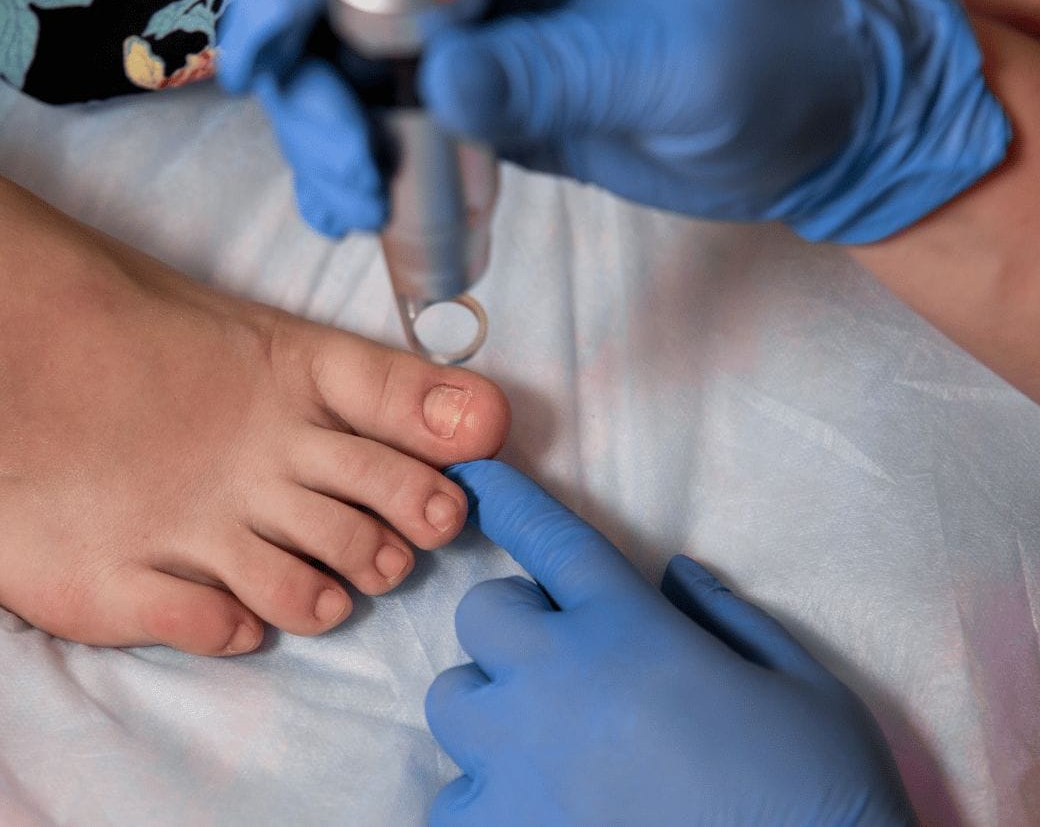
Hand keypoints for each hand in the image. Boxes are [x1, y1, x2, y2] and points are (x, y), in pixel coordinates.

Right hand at [218, 0, 1008, 242]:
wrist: (811, 128)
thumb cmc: (770, 60)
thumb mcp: (671, 65)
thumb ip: (554, 71)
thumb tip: (438, 85)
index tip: (275, 50)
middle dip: (307, 83)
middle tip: (346, 171)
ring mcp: (472, 36)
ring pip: (347, 68)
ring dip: (326, 138)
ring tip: (354, 207)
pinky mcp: (479, 105)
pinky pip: (392, 128)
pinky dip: (363, 169)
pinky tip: (366, 210)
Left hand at [428, 460, 913, 824]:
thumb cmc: (822, 794)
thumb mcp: (802, 687)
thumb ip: (729, 618)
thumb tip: (673, 574)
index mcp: (632, 632)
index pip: (551, 539)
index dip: (507, 499)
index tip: (471, 480)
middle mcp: (559, 684)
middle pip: (482, 617)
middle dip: (517, 628)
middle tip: (565, 664)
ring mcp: (521, 765)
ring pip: (454, 703)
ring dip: (492, 712)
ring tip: (546, 747)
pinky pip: (451, 800)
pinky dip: (485, 800)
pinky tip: (539, 813)